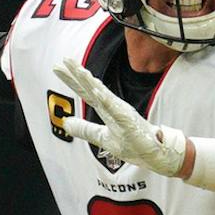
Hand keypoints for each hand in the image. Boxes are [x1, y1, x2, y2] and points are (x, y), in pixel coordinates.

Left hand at [52, 59, 189, 178]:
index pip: (85, 92)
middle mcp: (113, 107)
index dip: (71, 80)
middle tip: (63, 60)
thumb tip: (66, 122)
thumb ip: (84, 129)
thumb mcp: (102, 137)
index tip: (57, 67)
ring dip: (91, 82)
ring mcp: (121, 113)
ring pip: (103, 94)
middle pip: (91, 89)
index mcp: (106, 110)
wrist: (157, 154)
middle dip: (77, 74)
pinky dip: (106, 99)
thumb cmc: (133, 144)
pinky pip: (116, 109)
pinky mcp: (129, 122)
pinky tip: (97, 90)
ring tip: (79, 71)